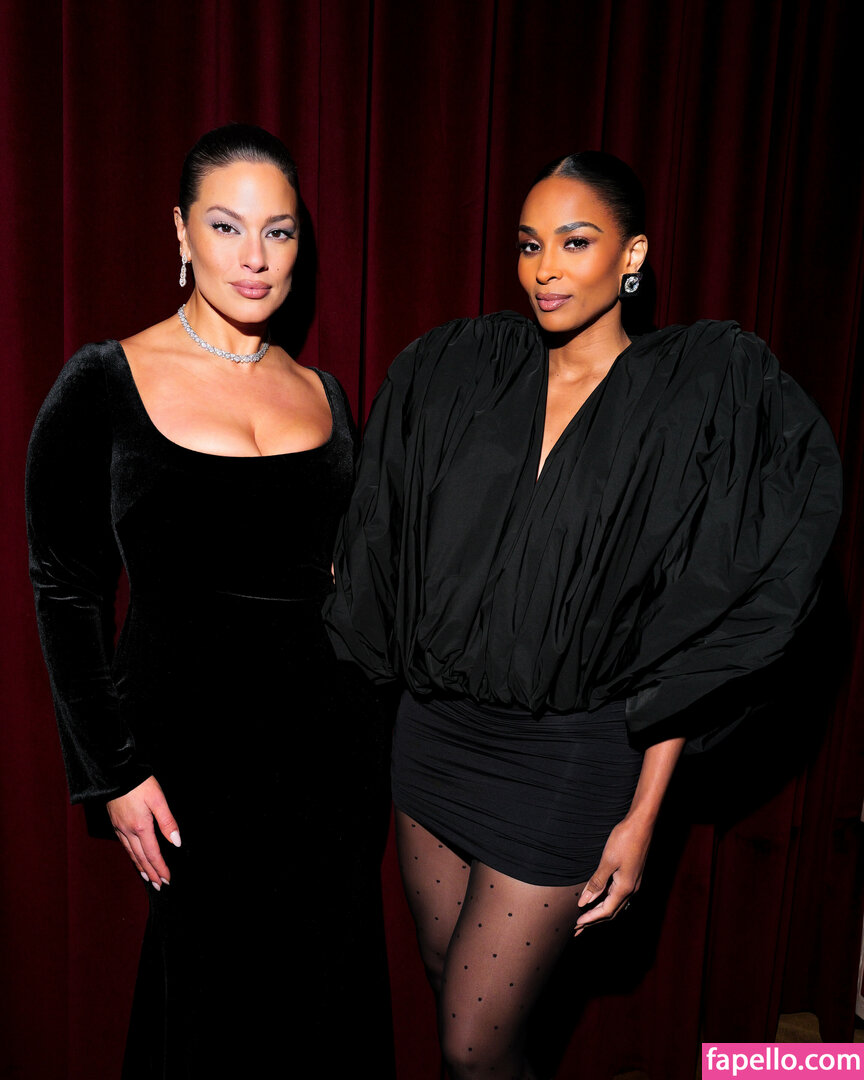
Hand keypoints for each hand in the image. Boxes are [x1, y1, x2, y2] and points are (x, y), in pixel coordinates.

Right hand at [107, 775, 180, 889]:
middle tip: (159, 886)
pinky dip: (132, 856)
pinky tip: (135, 857)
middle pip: (141, 858)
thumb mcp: (158, 799)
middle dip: (151, 873)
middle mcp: (128, 831)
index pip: (153, 854)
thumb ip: (167, 821)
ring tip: (148, 878)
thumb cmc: (139, 784)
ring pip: (131, 854)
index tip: (168, 879)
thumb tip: (176, 842)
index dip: (161, 868)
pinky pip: (124, 846)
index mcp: (141, 827)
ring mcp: (119, 828)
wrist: (115, 773)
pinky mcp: (115, 823)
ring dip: (141, 868)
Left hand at [573, 816, 651, 935]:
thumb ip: (596, 883)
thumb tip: (584, 902)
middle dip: (594, 921)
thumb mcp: (607, 862)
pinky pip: (617, 895)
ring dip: (600, 912)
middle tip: (578, 929)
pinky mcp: (632, 875)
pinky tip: (598, 899)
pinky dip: (606, 901)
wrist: (642, 824)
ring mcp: (633, 882)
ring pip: (615, 904)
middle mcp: (631, 889)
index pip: (605, 911)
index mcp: (624, 888)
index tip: (576, 925)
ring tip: (586, 918)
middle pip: (611, 911)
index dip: (590, 919)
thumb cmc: (624, 840)